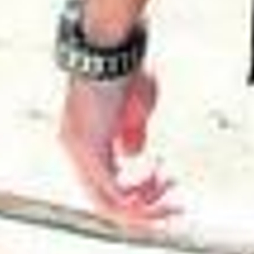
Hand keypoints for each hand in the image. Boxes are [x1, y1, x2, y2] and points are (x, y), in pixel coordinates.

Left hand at [59, 69, 178, 225]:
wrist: (112, 44)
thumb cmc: (125, 67)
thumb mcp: (134, 105)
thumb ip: (131, 132)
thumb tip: (134, 156)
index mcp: (85, 139)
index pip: (106, 183)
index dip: (139, 193)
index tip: (171, 184)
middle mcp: (75, 151)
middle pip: (106, 203)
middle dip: (146, 209)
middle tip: (179, 205)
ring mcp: (79, 152)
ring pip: (109, 203)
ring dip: (147, 200)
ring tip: (173, 180)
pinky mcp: (90, 150)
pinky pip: (114, 189)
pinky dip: (141, 186)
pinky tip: (160, 169)